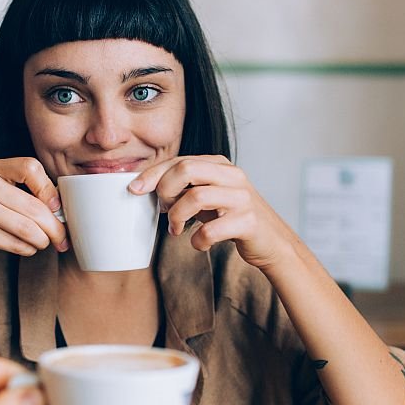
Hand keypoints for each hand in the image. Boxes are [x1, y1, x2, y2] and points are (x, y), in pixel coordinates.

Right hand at [0, 158, 67, 265]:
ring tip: (45, 244)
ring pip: (27, 227)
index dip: (49, 188)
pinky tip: (28, 248)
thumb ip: (14, 190)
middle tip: (62, 238)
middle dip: (55, 226)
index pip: (30, 167)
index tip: (56, 206)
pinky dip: (27, 248)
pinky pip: (14, 243)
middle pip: (34, 206)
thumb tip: (57, 207)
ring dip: (42, 240)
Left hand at [129, 155, 294, 271]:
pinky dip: (197, 240)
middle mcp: (233, 176)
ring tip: (176, 230)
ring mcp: (242, 198)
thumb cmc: (231, 217)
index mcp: (220, 165)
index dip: (152, 174)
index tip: (134, 189)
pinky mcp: (249, 222)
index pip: (179, 160)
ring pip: (196, 197)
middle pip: (186, 169)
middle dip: (165, 191)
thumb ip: (184, 186)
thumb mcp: (208, 195)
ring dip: (177, 217)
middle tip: (163, 211)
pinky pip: (211, 230)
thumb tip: (143, 185)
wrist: (271, 242)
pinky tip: (199, 243)